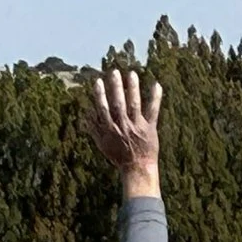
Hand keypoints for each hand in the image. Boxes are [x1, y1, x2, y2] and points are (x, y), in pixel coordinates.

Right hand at [86, 68, 163, 199]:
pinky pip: (153, 111)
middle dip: (115, 87)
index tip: (97, 81)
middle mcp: (123, 126)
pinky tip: (156, 84)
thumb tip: (85, 113)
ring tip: (131, 74)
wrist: (137, 169)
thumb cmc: (119, 156)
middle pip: (118, 103)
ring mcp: (137, 126)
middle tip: (114, 72)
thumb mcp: (103, 144)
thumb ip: (93, 128)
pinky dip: (155, 98)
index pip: (103, 108)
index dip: (100, 95)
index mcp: (111, 129)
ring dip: (133, 89)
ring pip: (134, 104)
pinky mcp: (150, 128)